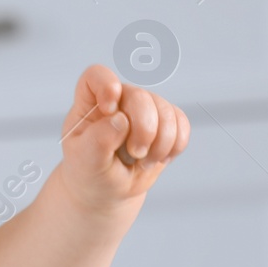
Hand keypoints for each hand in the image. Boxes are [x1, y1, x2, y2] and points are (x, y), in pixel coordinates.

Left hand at [57, 64, 188, 208]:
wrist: (106, 190)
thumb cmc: (90, 172)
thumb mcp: (86, 161)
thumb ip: (98, 140)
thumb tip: (122, 120)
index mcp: (90, 103)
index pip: (97, 76)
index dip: (107, 85)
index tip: (109, 110)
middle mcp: (119, 100)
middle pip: (140, 97)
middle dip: (144, 130)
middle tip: (135, 154)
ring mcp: (143, 110)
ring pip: (165, 111)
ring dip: (161, 142)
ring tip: (145, 162)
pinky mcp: (164, 123)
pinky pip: (181, 122)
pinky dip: (176, 144)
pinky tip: (160, 158)